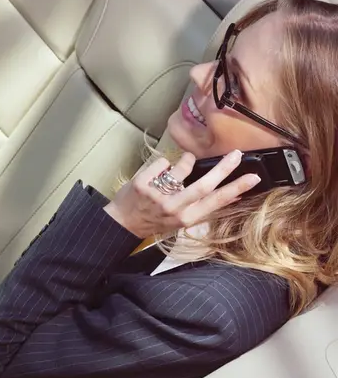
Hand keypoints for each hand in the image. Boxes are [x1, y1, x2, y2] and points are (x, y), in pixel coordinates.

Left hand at [104, 150, 260, 237]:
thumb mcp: (182, 219)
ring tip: (185, 161)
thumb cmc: (155, 219)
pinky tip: (157, 173)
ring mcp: (157, 197)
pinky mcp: (141, 185)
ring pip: (181, 168)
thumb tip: (234, 195)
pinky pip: (161, 163)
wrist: (123, 223)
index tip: (254, 177)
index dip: (236, 189)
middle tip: (236, 154)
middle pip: (204, 185)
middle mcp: (173, 209)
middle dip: (223, 168)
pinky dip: (163, 163)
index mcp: (186, 219)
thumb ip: (204, 206)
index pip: (216, 202)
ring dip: (186, 160)